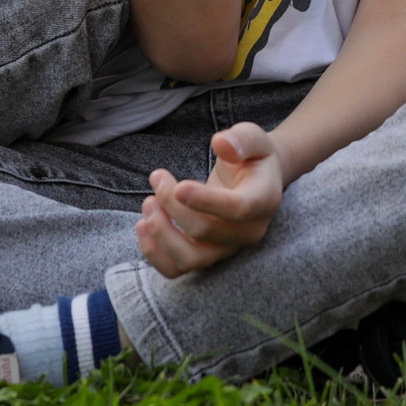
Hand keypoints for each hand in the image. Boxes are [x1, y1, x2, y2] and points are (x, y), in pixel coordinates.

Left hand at [133, 123, 284, 277]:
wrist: (254, 180)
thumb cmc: (251, 156)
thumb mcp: (253, 137)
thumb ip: (241, 139)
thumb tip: (221, 143)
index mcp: (263, 200)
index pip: (238, 209)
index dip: (206, 201)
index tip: (178, 186)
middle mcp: (249, 231)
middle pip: (206, 231)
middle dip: (173, 204)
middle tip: (157, 178)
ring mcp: (228, 248)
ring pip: (191, 258)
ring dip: (161, 233)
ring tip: (147, 202)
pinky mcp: (207, 255)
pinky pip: (178, 268)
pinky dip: (155, 254)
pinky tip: (142, 225)